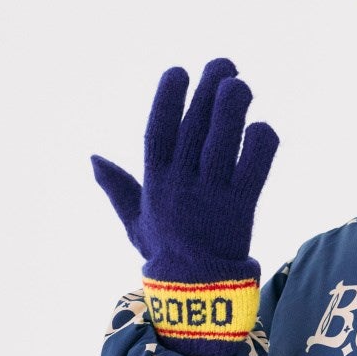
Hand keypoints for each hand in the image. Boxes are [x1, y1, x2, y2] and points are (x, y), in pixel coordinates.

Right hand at [92, 57, 278, 283]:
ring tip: (241, 84)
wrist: (197, 291)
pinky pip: (254, 170)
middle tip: (223, 63)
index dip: (167, 100)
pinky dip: (260, 147)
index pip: (158, 133)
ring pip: (222, 145)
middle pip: (195, 130)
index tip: (177, 71)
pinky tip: (262, 128)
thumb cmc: (165, 251)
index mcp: (155, 183)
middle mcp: (182, 186)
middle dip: (208, 93)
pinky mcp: (242, 207)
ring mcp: (212, 196)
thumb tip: (94, 159)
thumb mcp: (135, 221)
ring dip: (232, 111)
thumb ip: (119, 188)